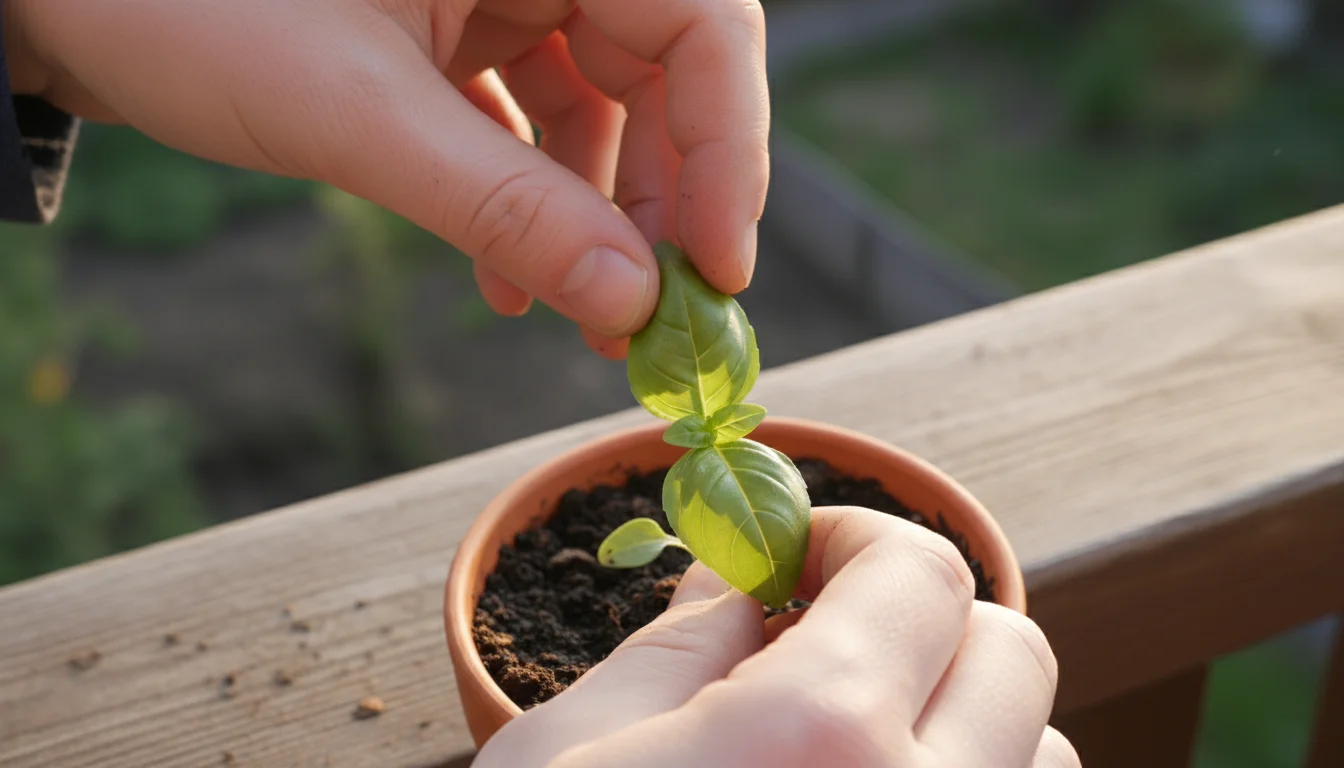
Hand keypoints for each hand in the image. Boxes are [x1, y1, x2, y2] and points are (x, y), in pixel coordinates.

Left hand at [2, 0, 768, 356]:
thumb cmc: (180, 3)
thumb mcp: (359, 114)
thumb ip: (506, 205)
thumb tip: (631, 302)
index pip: (701, 19)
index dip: (730, 147)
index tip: (716, 267)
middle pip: (663, 68)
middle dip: (662, 198)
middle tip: (651, 310)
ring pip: (601, 101)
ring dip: (594, 215)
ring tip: (575, 313)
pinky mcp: (454, 29)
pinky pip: (531, 116)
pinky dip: (528, 198)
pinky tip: (509, 278)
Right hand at [474, 506, 1077, 767]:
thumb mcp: (568, 749)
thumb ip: (677, 647)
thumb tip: (735, 577)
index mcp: (823, 736)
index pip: (917, 569)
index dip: (856, 538)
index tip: (799, 556)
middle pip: (1012, 650)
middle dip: (923, 619)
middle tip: (827, 638)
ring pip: (1039, 755)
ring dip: (963, 717)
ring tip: (855, 735)